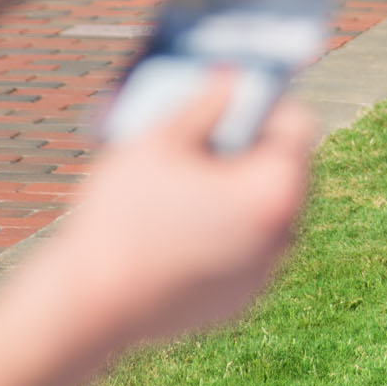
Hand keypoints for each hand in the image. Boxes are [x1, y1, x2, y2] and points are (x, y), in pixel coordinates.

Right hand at [40, 70, 313, 346]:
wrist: (89, 307)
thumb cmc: (121, 217)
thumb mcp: (159, 140)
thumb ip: (205, 102)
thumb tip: (233, 77)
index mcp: (274, 192)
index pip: (297, 127)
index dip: (265, 104)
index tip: (230, 99)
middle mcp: (284, 235)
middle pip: (285, 171)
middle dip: (252, 148)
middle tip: (208, 135)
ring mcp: (264, 273)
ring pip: (265, 213)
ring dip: (238, 190)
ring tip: (188, 177)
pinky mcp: (240, 300)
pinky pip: (245, 251)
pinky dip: (224, 231)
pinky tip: (180, 223)